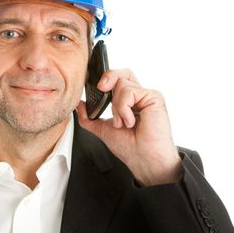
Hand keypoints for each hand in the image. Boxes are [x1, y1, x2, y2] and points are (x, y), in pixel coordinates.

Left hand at [77, 69, 181, 186]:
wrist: (143, 160)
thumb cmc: (130, 148)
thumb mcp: (102, 129)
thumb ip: (88, 117)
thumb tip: (78, 104)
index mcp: (130, 101)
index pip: (118, 79)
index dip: (105, 79)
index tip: (95, 88)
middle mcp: (139, 96)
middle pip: (122, 72)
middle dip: (108, 77)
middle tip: (100, 89)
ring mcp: (147, 96)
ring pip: (122, 83)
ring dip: (116, 106)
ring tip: (122, 123)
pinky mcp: (154, 97)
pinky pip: (130, 91)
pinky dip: (124, 108)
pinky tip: (130, 122)